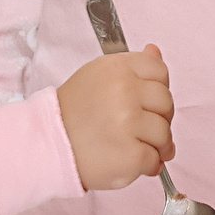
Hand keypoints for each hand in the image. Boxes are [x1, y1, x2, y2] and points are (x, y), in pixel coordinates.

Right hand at [59, 46, 175, 190]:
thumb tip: (154, 49)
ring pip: (165, 133)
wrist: (48, 146)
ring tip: (135, 146)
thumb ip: (130, 66)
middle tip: (140, 127)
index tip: (146, 100)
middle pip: (166, 102)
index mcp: (117, 69)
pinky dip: (147, 165)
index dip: (157, 88)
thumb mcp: (96, 76)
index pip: (159, 70)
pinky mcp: (131, 155)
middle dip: (159, 117)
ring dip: (155, 145)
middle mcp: (124, 92)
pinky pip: (155, 160)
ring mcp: (128, 123)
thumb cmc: (73, 113)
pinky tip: (130, 161)